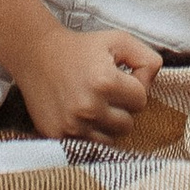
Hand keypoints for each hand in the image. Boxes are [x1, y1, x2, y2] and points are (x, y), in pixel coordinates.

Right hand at [11, 25, 164, 140]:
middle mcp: (88, 107)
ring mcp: (72, 125)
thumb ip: (146, 59)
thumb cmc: (81, 48)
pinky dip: (90, 135)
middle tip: (105, 92)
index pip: (141, 100)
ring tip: (93, 104)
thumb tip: (153, 83)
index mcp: (105, 81)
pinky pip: (89, 148)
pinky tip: (82, 116)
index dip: (134, 88)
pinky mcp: (58, 137)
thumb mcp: (118, 41)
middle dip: (121, 109)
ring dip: (107, 125)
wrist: (37, 55)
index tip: (120, 78)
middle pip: (128, 124)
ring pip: (111, 140)